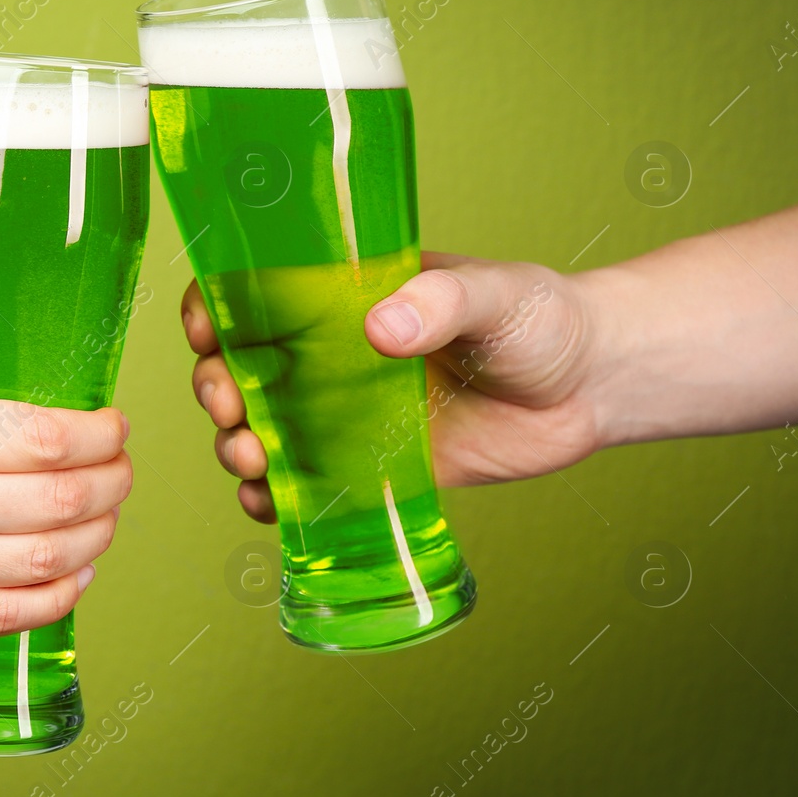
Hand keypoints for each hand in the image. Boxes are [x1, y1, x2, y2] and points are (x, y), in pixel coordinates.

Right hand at [0, 376, 131, 634]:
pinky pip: (8, 615)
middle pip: (58, 499)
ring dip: (97, 537)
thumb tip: (2, 416)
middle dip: (112, 482)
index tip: (112, 426)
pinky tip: (74, 574)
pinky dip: (58, 596)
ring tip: (105, 518)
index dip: (97, 434)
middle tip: (121, 468)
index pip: (39, 436)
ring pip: (47, 561)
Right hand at [180, 253, 605, 522]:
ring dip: (235, 444)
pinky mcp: (369, 469)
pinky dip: (271, 498)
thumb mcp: (495, 294)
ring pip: (258, 430)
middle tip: (231, 404)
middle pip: (238, 367)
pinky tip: (267, 503)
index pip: (253, 294)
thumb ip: (440, 301)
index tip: (206, 332)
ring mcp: (344, 415)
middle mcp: (329, 355)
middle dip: (215, 387)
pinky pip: (302, 487)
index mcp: (343, 296)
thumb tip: (381, 327)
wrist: (591, 389)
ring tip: (251, 457)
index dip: (212, 311)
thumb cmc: (541, 318)